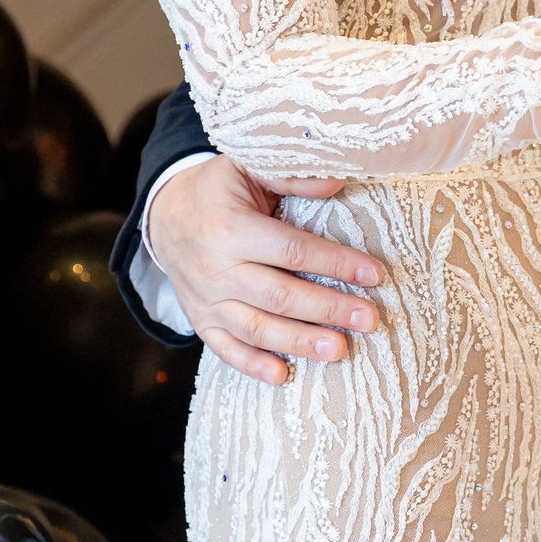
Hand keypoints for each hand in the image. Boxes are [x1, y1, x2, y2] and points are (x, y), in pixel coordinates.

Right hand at [148, 156, 386, 385]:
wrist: (165, 213)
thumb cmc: (218, 188)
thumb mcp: (248, 165)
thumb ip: (292, 175)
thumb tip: (338, 181)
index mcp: (231, 228)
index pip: (292, 251)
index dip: (336, 264)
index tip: (375, 275)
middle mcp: (216, 269)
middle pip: (280, 296)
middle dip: (329, 309)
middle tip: (370, 319)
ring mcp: (206, 300)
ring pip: (257, 328)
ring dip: (300, 342)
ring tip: (340, 349)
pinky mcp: (200, 319)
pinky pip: (225, 348)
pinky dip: (252, 365)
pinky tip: (283, 375)